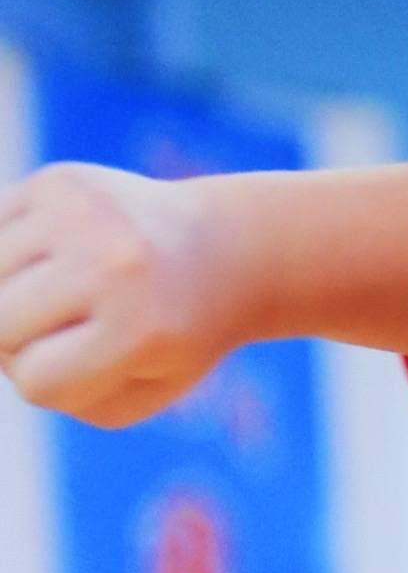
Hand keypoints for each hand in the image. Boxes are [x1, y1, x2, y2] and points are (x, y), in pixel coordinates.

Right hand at [0, 165, 246, 428]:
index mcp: (138, 330)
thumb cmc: (169, 339)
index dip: (50, 380)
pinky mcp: (59, 180)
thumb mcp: (130, 392)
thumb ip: (53, 388)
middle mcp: (111, 265)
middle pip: (0, 326)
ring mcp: (83, 215)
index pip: (36, 380)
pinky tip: (58, 253)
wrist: (220, 252)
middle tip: (71, 324)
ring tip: (65, 288)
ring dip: (12, 292)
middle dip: (22, 338)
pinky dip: (12, 254)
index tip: (89, 360)